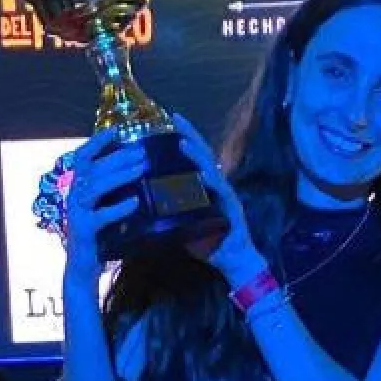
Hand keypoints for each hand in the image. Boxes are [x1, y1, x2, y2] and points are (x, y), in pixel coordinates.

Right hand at [62, 127, 143, 283]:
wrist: (83, 266)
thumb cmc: (98, 232)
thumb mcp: (104, 205)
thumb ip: (113, 188)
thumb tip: (138, 166)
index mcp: (79, 186)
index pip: (83, 157)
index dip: (97, 142)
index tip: (117, 129)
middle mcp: (74, 196)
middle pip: (93, 169)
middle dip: (118, 157)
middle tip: (142, 152)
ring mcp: (76, 213)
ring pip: (94, 188)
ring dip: (119, 176)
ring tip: (141, 169)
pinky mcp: (84, 231)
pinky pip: (100, 216)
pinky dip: (118, 208)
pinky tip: (136, 202)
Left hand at [171, 114, 266, 285]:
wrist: (235, 262)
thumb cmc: (210, 244)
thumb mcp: (185, 224)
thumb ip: (170, 213)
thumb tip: (145, 205)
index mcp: (208, 187)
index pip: (196, 157)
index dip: (185, 137)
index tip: (170, 120)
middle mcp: (218, 186)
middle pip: (204, 155)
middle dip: (190, 135)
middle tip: (174, 118)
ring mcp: (226, 196)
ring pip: (210, 169)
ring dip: (196, 155)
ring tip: (181, 142)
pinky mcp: (232, 209)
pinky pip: (220, 193)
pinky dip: (211, 183)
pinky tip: (201, 175)